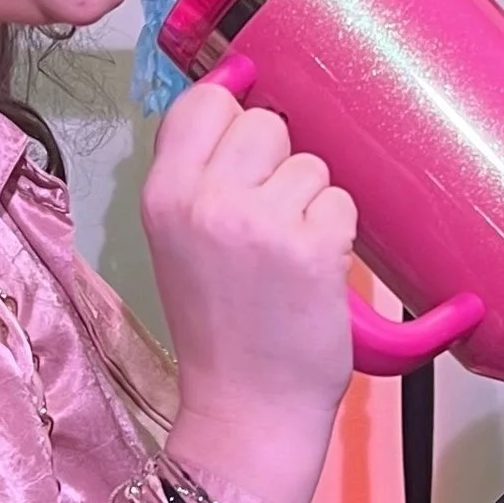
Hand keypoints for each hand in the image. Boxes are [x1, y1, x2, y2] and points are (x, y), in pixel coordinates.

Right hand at [143, 73, 357, 502]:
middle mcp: (205, 201)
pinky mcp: (312, 247)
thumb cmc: (220, 331)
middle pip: (264, 122)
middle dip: (279, 163)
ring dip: (312, 204)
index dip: (233, 112)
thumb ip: (198, 175)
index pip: (203, 102)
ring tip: (288, 258)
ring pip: (311, 163)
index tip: (247, 140)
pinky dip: (337, 235)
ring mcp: (259, 222)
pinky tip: (313, 274)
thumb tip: (237, 92)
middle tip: (268, 222)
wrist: (246, 409)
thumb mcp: (177, 243)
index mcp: (162, 197)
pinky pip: (340, 203)